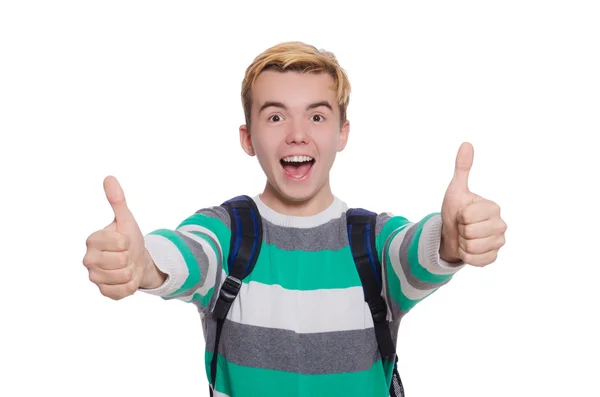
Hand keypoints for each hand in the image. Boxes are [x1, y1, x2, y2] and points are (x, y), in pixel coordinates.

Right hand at [83, 176, 153, 299]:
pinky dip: (131, 285)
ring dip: (131, 271)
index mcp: (92, 240)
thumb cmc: (129, 240)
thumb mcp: (126, 220)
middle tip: (125, 255)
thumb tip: (109, 178)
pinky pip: (124, 291)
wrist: (137, 262)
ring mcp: (95, 277)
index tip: (124, 241)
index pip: (120, 242)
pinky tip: (125, 278)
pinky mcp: (103, 292)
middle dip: (130, 257)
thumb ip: (117, 200)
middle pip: (122, 261)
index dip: (129, 242)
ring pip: (124, 276)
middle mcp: (88, 260)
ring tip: (126, 266)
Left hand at [439, 142, 506, 265]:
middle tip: (462, 226)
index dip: (459, 216)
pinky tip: (468, 248)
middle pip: (470, 233)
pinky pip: (475, 260)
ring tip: (464, 237)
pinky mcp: (493, 258)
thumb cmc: (455, 211)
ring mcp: (499, 243)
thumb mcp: (456, 190)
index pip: (469, 216)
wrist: (451, 233)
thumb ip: (462, 168)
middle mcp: (501, 225)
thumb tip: (466, 144)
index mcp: (494, 208)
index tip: (462, 214)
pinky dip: (466, 256)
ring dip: (462, 244)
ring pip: (472, 247)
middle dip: (460, 230)